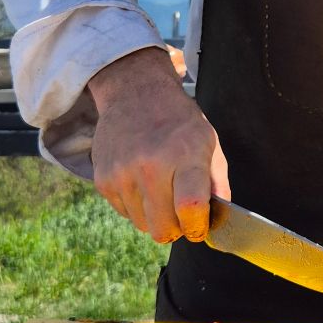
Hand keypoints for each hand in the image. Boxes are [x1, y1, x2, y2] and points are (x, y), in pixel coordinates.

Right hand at [86, 47, 231, 242]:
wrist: (134, 93)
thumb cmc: (178, 120)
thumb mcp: (209, 142)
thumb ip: (217, 183)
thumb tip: (219, 220)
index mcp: (183, 155)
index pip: (190, 208)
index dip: (197, 227)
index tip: (200, 227)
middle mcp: (150, 166)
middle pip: (163, 229)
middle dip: (176, 228)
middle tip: (181, 213)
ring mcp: (122, 175)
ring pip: (143, 226)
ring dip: (155, 216)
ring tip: (160, 188)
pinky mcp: (103, 181)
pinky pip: (125, 214)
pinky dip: (137, 206)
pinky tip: (141, 180)